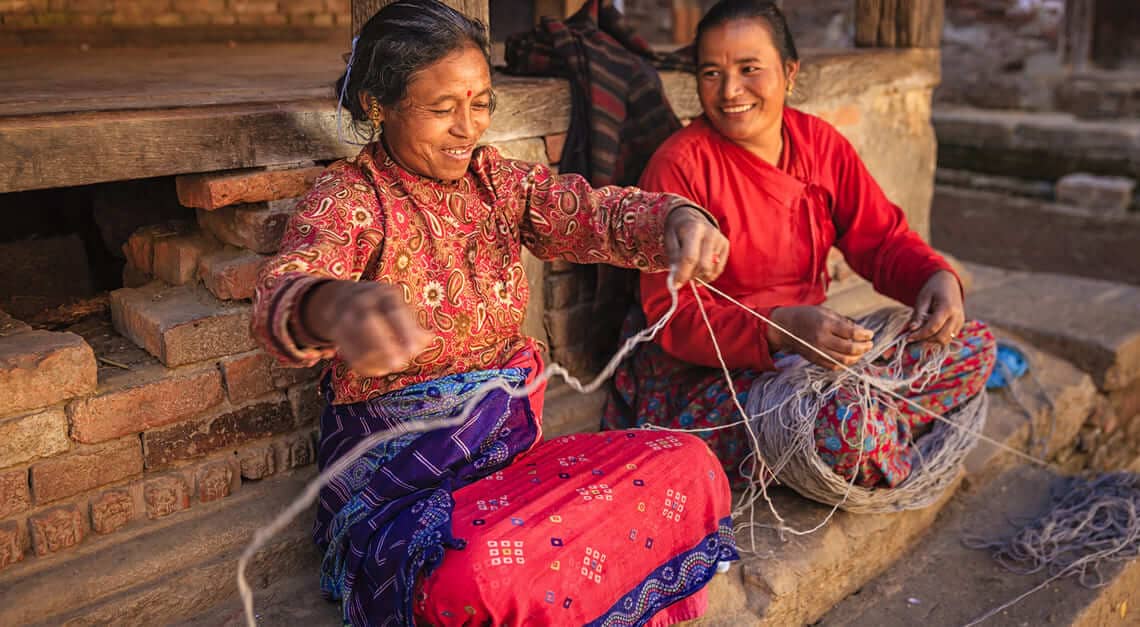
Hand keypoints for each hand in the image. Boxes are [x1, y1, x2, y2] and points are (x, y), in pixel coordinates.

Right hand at [302, 280, 432, 376]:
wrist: (345, 298)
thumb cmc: (383, 308)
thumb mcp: (400, 309)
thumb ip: (414, 326)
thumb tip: (429, 340)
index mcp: (383, 294)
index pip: (394, 311)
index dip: (404, 332)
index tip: (413, 351)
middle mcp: (361, 301)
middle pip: (368, 322)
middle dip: (384, 346)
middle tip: (399, 364)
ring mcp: (345, 314)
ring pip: (355, 338)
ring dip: (374, 358)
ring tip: (389, 367)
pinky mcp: (335, 330)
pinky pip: (347, 351)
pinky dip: (363, 365)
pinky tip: (377, 369)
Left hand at [664, 205, 728, 286]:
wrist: (690, 216)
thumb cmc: (677, 230)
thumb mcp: (669, 240)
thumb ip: (673, 260)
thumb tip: (676, 281)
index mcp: (694, 229)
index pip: (690, 257)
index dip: (682, 274)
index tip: (675, 285)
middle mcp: (710, 233)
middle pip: (703, 265)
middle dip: (691, 276)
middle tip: (682, 278)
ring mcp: (720, 239)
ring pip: (711, 269)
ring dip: (699, 277)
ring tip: (690, 272)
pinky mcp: (725, 245)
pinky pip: (718, 269)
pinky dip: (708, 276)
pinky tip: (699, 274)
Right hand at [767, 305, 874, 369]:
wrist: (784, 327)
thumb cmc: (806, 316)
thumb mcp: (825, 311)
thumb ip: (843, 321)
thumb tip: (860, 331)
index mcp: (825, 324)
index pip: (851, 333)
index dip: (864, 335)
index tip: (870, 334)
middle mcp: (821, 339)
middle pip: (850, 348)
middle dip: (864, 347)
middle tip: (870, 344)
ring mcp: (817, 351)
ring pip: (843, 360)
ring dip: (857, 357)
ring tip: (862, 352)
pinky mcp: (814, 359)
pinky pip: (833, 366)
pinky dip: (845, 364)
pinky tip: (850, 358)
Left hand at [908, 270, 963, 345]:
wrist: (948, 282)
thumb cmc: (933, 289)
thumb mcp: (923, 299)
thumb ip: (918, 315)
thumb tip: (912, 329)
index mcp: (947, 308)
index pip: (933, 328)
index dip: (920, 335)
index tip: (908, 338)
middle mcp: (957, 317)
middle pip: (941, 338)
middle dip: (926, 340)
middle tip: (913, 337)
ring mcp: (960, 322)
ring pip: (946, 340)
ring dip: (932, 340)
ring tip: (921, 333)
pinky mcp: (959, 325)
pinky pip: (949, 337)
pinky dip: (938, 337)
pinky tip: (929, 331)